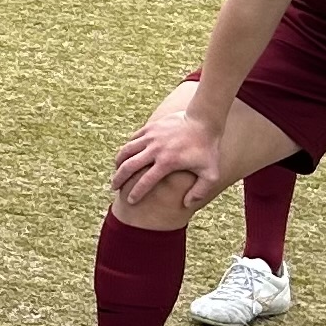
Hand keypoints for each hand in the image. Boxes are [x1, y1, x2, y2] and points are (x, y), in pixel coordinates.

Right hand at [110, 110, 225, 222]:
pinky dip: (127, 149)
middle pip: (129, 166)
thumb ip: (200, 191)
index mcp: (167, 162)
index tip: (130, 201)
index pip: (146, 181)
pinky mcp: (150, 128)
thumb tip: (186, 204)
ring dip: (118, 163)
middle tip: (114, 187)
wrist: (203, 120)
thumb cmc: (208, 148)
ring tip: (116, 171)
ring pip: (126, 151)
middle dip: (119, 179)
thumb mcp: (211, 173)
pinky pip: (133, 140)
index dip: (136, 193)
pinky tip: (126, 155)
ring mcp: (151, 137)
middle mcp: (155, 150)